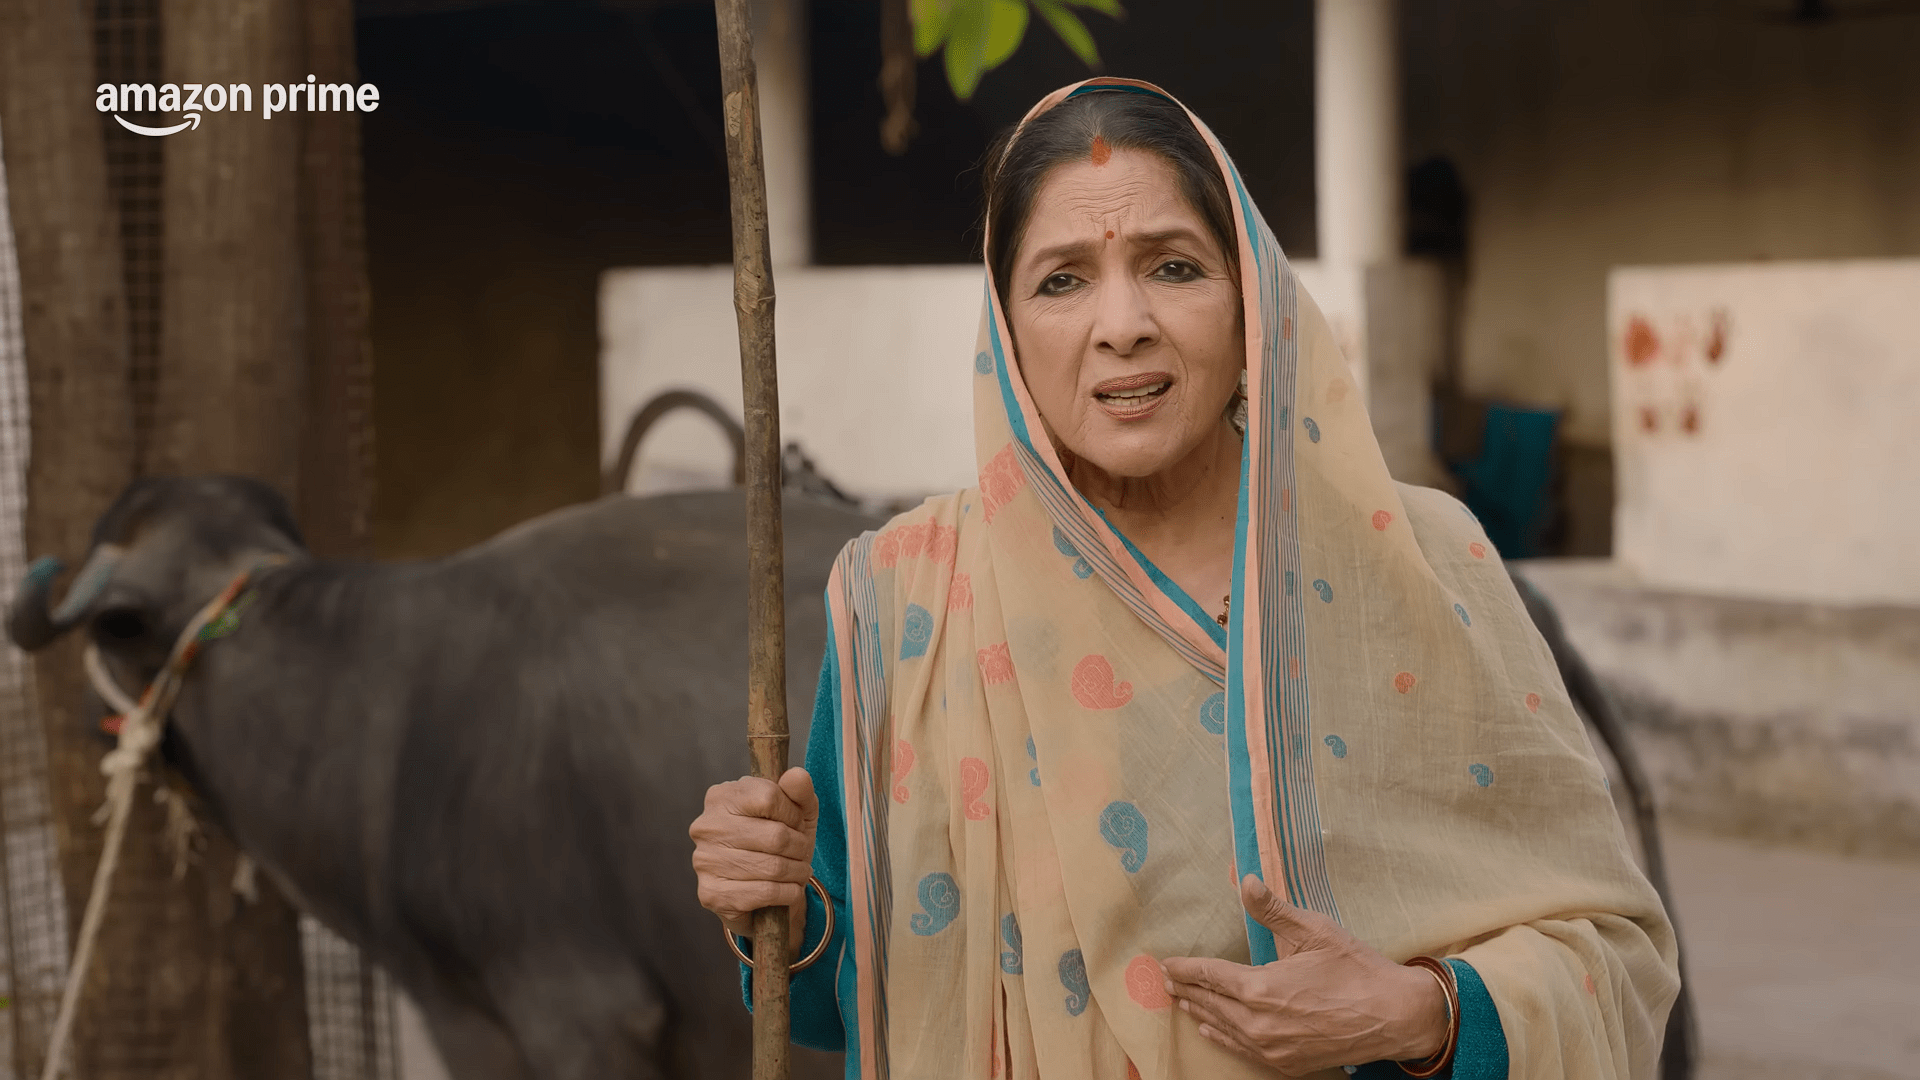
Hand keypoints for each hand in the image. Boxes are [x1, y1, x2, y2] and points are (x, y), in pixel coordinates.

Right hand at [690, 767, 818, 953]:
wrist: (760, 895)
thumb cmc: (778, 843)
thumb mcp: (796, 812)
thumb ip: (799, 790)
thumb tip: (797, 775)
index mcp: (722, 796)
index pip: (769, 797)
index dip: (793, 814)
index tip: (798, 825)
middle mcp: (706, 826)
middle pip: (775, 836)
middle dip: (799, 847)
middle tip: (802, 854)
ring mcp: (705, 861)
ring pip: (772, 866)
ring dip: (797, 872)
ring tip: (800, 871)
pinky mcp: (711, 894)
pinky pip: (764, 892)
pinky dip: (788, 893)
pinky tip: (791, 889)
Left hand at [1161, 876, 1447, 1075]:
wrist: (1395, 1017)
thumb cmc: (1356, 970)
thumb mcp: (1313, 931)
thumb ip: (1272, 909)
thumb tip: (1243, 880)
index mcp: (1260, 988)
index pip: (1209, 975)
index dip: (1184, 968)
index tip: (1166, 962)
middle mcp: (1258, 1023)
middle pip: (1210, 1002)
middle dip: (1186, 988)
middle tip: (1166, 979)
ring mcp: (1271, 1049)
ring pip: (1222, 1028)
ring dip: (1199, 1011)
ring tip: (1181, 1000)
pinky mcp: (1286, 1064)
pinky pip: (1241, 1050)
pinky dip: (1221, 1036)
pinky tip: (1210, 1029)